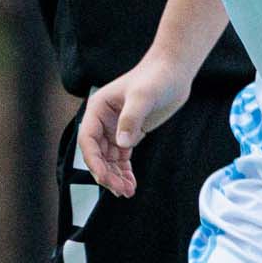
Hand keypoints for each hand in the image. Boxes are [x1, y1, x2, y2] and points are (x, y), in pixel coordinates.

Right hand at [79, 60, 185, 197]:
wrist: (174, 70)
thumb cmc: (156, 77)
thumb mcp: (143, 97)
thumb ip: (131, 119)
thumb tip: (121, 145)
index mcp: (97, 109)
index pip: (88, 140)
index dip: (94, 161)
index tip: (104, 177)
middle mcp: (102, 120)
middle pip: (97, 153)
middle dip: (107, 173)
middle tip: (120, 190)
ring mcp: (115, 128)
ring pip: (109, 158)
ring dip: (116, 175)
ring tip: (127, 192)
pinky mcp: (129, 132)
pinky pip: (122, 156)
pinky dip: (125, 170)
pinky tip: (131, 182)